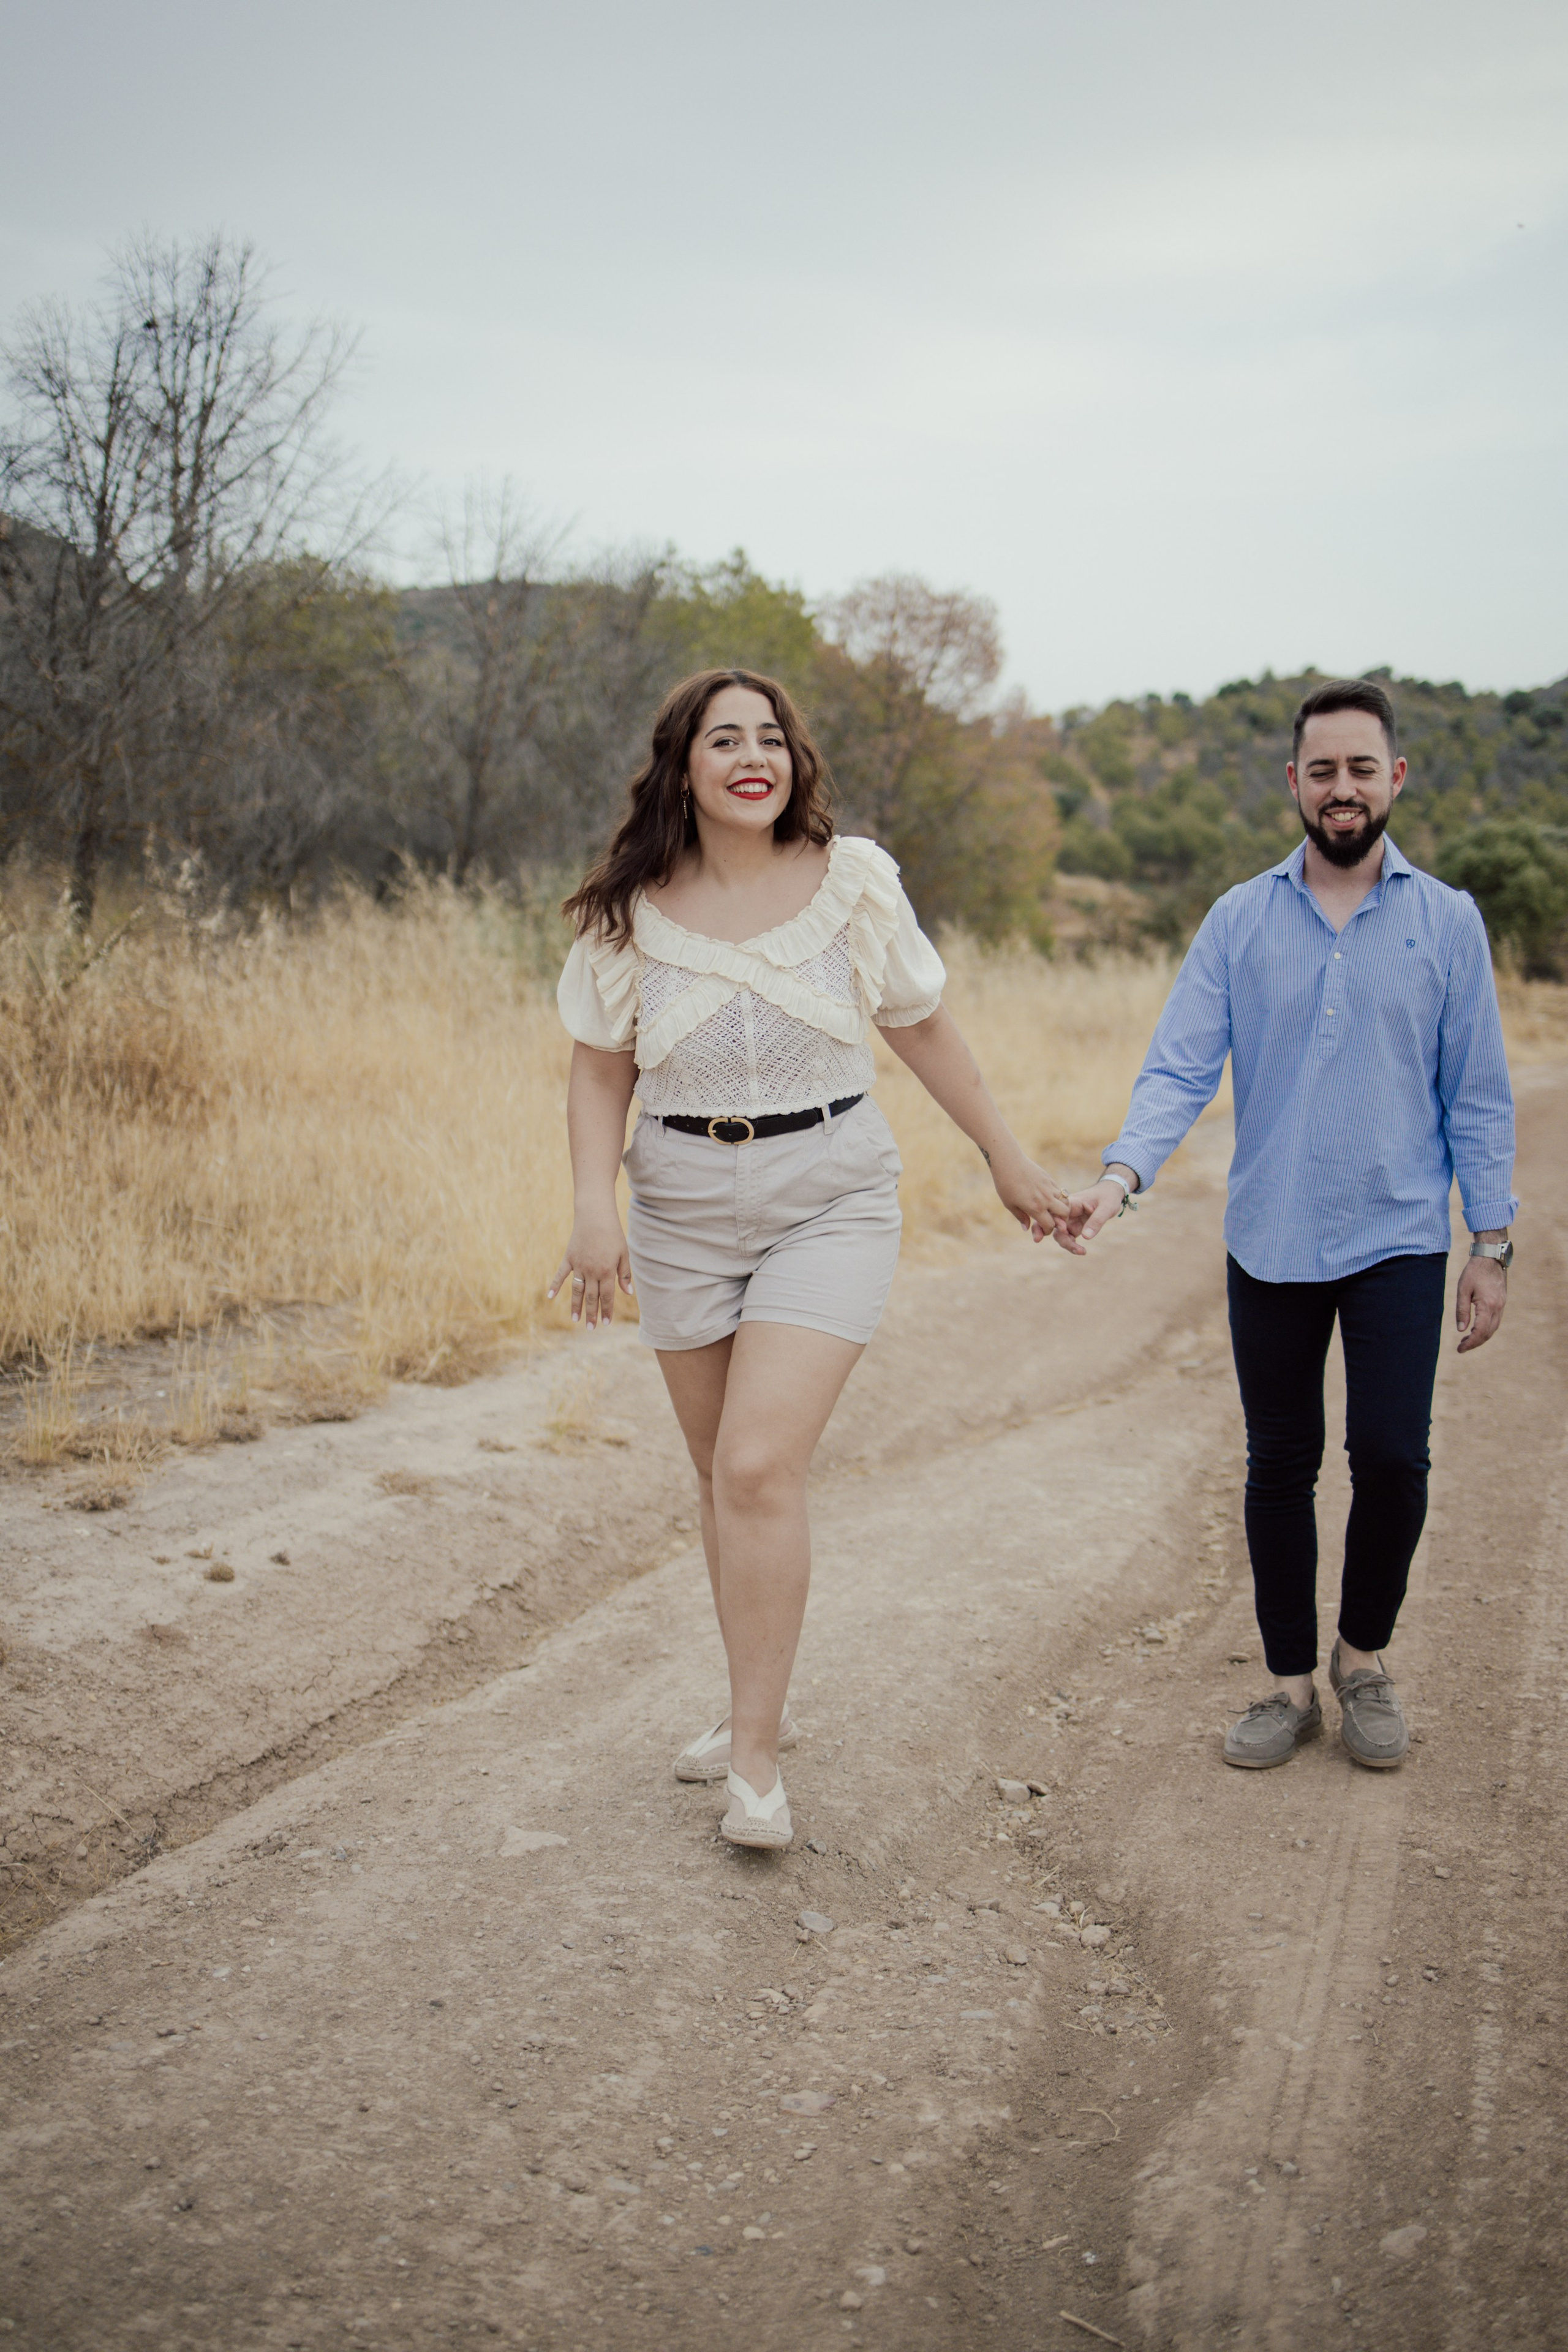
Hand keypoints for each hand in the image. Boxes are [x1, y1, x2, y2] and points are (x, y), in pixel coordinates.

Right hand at [548, 1213, 633, 1328]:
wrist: (595, 1215)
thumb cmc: (613, 1234)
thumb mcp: (623, 1253)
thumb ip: (624, 1274)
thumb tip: (628, 1293)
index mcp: (607, 1271)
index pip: (607, 1296)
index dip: (606, 1310)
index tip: (606, 1323)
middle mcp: (592, 1271)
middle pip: (591, 1297)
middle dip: (592, 1314)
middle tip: (591, 1328)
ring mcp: (578, 1265)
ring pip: (576, 1290)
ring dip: (575, 1306)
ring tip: (574, 1320)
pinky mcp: (568, 1258)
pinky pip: (560, 1274)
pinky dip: (554, 1285)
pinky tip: (550, 1296)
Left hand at [987, 1146, 1070, 1243]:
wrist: (1009, 1162)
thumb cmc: (1005, 1184)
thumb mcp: (1010, 1204)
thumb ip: (1021, 1217)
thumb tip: (1027, 1228)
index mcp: (1035, 1208)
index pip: (1050, 1225)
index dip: (1048, 1230)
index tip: (1043, 1229)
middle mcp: (1046, 1199)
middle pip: (1065, 1214)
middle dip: (1062, 1220)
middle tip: (1055, 1219)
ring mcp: (1049, 1188)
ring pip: (1066, 1201)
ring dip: (1062, 1207)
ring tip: (1055, 1209)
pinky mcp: (1049, 1179)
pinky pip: (1060, 1191)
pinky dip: (1059, 1197)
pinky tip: (1049, 1197)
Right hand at [1052, 1175, 1131, 1255]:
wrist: (1111, 1193)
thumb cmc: (1108, 1196)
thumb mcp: (1107, 1207)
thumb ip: (1096, 1221)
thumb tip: (1086, 1237)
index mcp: (1072, 1202)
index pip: (1057, 1212)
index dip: (1056, 1222)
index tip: (1064, 1230)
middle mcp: (1067, 1211)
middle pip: (1054, 1225)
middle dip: (1061, 1238)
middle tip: (1075, 1248)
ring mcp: (1069, 1219)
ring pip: (1059, 1234)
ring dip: (1067, 1244)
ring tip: (1082, 1251)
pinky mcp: (1074, 1226)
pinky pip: (1067, 1238)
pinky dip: (1072, 1245)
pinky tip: (1082, 1251)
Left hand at [1456, 1256, 1505, 1352]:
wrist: (1490, 1257)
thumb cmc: (1474, 1271)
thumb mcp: (1463, 1290)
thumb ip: (1462, 1310)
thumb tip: (1461, 1330)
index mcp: (1488, 1305)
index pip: (1480, 1331)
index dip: (1470, 1343)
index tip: (1460, 1349)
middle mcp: (1498, 1307)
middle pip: (1488, 1333)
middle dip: (1475, 1343)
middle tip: (1461, 1348)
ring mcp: (1502, 1305)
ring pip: (1493, 1328)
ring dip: (1481, 1337)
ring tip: (1466, 1340)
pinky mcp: (1502, 1302)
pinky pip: (1496, 1321)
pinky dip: (1486, 1329)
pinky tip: (1476, 1329)